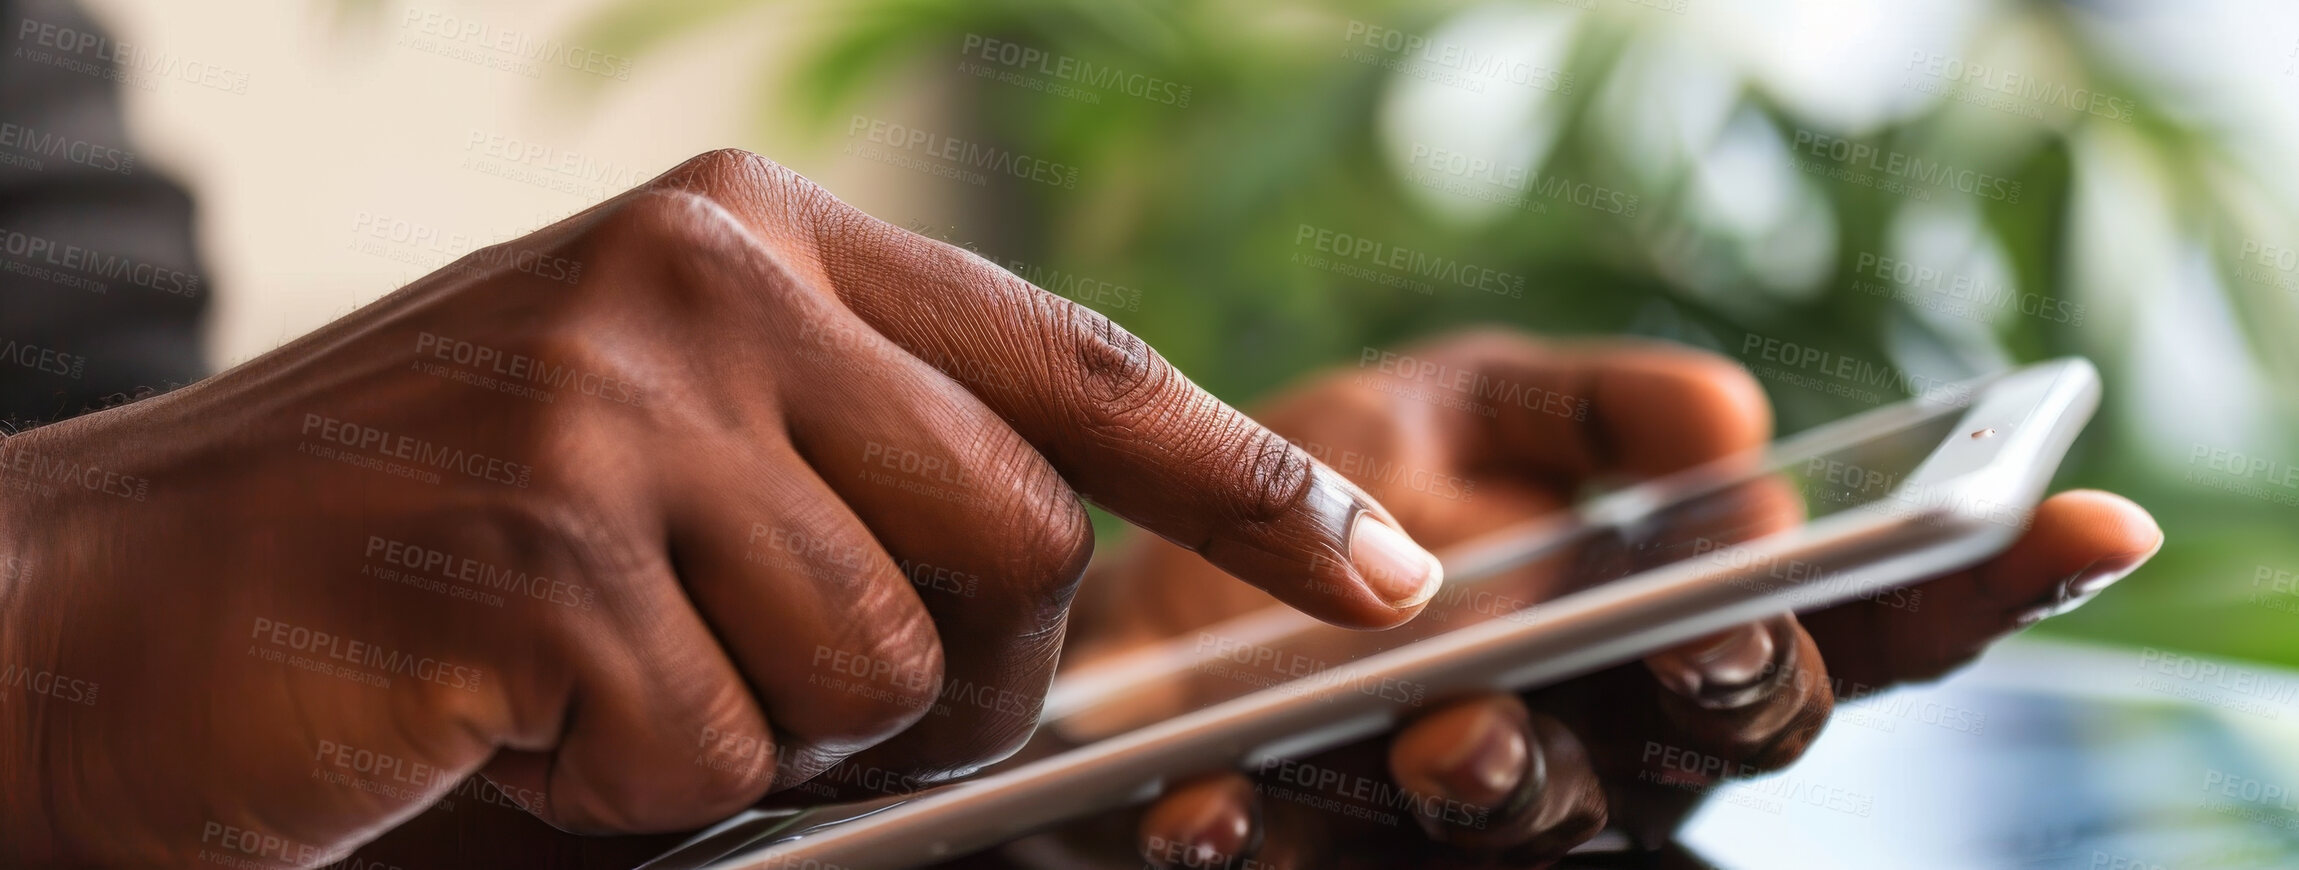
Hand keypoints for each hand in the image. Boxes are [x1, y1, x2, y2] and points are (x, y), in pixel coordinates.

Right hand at [0, 150, 1449, 865]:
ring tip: (602, 685)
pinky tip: (514, 721)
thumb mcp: (659, 447)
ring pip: (879, 663)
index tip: (1380, 573)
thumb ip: (853, 458)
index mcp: (756, 238)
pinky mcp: (541, 543)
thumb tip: (1064, 570)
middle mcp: (704, 281)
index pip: (1072, 359)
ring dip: (764, 734)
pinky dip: (635, 786)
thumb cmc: (411, 550)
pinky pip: (721, 750)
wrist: (97, 604)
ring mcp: (620, 399)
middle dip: (952, 682)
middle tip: (791, 702)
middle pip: (1012, 543)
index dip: (1246, 481)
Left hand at [1081, 331, 2160, 867]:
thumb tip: (1732, 423)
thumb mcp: (1440, 410)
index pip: (1849, 623)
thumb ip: (1582, 412)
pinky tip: (1207, 815)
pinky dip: (1251, 843)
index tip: (2083, 522)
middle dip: (1735, 692)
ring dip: (1510, 779)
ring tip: (1450, 734)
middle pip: (1725, 743)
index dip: (1977, 586)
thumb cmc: (1308, 500)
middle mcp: (1596, 739)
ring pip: (1543, 827)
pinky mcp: (1311, 854)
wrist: (1117, 588)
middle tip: (1707, 641)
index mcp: (1654, 627)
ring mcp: (1460, 818)